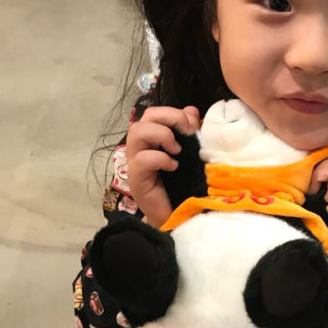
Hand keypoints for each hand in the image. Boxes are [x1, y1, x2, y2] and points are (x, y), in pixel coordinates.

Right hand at [126, 105, 200, 226]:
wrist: (176, 217)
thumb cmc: (182, 186)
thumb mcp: (191, 154)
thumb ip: (189, 132)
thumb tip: (191, 110)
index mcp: (152, 140)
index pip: (154, 113)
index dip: (174, 113)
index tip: (192, 125)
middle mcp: (140, 147)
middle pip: (144, 117)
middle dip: (169, 117)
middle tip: (185, 134)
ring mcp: (135, 163)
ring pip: (136, 131)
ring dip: (161, 135)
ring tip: (177, 150)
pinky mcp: (136, 179)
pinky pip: (142, 159)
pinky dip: (160, 159)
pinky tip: (174, 167)